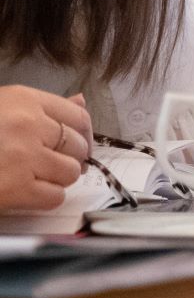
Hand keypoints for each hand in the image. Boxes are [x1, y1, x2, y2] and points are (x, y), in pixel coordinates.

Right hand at [0, 87, 91, 211]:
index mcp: (23, 100)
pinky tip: (25, 191)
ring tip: (32, 176)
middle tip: (47, 163)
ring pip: (70, 172)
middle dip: (67, 157)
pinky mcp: (17, 189)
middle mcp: (28, 125)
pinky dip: (45, 198)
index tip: (76, 143)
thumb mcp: (0, 107)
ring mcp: (24, 157)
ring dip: (56, 178)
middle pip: (77, 145)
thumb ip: (39, 108)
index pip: (77, 115)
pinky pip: (55, 196)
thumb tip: (80, 102)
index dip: (81, 133)